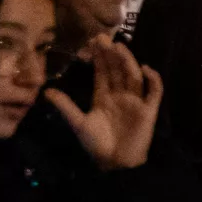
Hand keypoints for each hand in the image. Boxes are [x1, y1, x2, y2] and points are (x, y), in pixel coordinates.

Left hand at [46, 37, 161, 168]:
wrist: (115, 164)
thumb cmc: (97, 144)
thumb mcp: (78, 123)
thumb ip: (65, 106)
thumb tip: (47, 91)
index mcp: (103, 97)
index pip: (101, 72)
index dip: (97, 58)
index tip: (92, 42)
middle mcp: (120, 95)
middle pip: (117, 70)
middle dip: (110, 54)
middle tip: (102, 37)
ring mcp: (135, 101)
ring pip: (133, 76)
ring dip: (127, 62)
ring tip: (118, 47)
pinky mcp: (149, 110)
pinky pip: (154, 92)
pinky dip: (153, 80)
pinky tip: (145, 68)